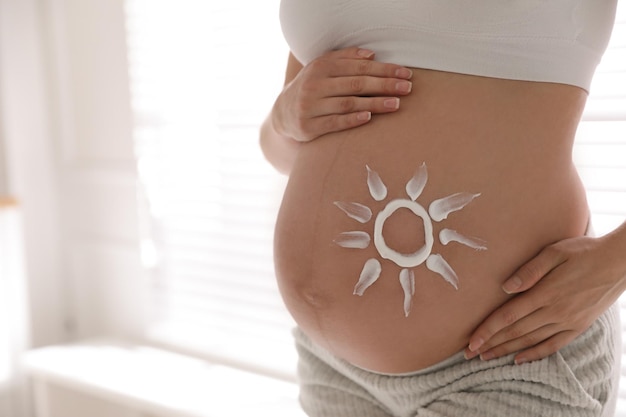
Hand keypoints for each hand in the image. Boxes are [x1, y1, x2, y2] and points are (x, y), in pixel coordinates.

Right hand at [272, 47, 413, 142]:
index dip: (384, 70)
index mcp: (321, 67)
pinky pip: (334, 123)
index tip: (405, 74)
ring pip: (348, 103)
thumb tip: (371, 55)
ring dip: (374, 104)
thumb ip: (345, 58)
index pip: (359, 67)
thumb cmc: (312, 88)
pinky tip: (369, 118)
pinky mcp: (308, 127)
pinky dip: (352, 120)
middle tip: (407, 88)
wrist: (283, 114)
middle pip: (356, 84)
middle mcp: (314, 85)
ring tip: (396, 104)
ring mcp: (310, 106)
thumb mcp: (323, 68)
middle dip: (384, 85)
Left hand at [464, 234, 625, 364]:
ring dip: (506, 350)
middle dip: (490, 344)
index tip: (470, 342)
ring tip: (486, 357)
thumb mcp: (554, 252)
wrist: (619, 262)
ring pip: (530, 341)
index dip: (487, 330)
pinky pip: (553, 345)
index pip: (508, 316)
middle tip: (468, 353)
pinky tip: (519, 360)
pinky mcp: (578, 326)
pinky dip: (535, 354)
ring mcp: (567, 321)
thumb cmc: (583, 251)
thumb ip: (529, 271)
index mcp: (545, 293)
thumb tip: (505, 287)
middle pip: (515, 332)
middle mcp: (555, 312)